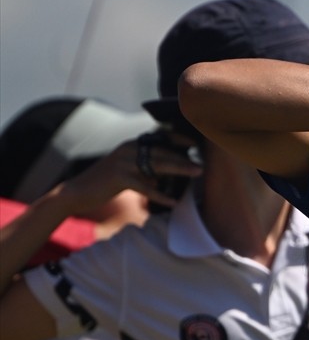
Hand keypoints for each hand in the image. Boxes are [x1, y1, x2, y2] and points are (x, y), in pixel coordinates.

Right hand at [56, 131, 202, 215]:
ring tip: (196, 174)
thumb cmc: (104, 183)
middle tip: (201, 165)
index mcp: (131, 145)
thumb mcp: (126, 171)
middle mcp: (129, 149)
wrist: (76, 193)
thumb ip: (143, 170)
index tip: (195, 144)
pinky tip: (172, 202)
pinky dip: (160, 195)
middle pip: (162, 152)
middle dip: (184, 158)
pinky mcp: (119, 177)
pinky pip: (145, 186)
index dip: (178, 140)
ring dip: (179, 170)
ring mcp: (123, 162)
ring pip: (157, 165)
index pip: (159, 138)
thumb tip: (162, 177)